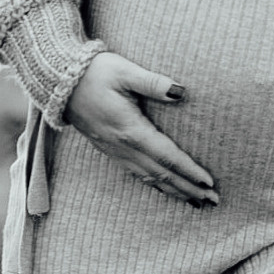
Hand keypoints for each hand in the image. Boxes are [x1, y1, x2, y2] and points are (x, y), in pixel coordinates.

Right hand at [65, 52, 217, 205]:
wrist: (59, 81)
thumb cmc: (95, 73)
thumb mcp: (125, 71)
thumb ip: (154, 83)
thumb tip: (181, 91)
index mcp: (131, 130)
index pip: (167, 157)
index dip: (189, 171)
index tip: (209, 183)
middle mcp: (123, 146)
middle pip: (162, 174)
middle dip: (188, 188)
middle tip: (214, 201)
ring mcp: (115, 151)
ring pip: (149, 178)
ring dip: (174, 191)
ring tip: (196, 201)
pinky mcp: (110, 150)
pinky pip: (137, 174)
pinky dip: (155, 185)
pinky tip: (165, 189)